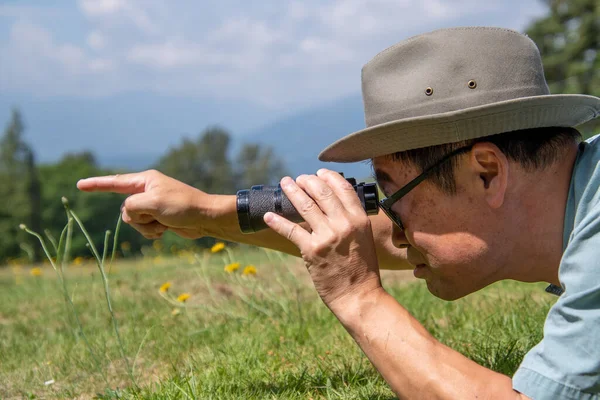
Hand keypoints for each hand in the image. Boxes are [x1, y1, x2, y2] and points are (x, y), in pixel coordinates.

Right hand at [77, 170, 217, 239]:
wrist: (205, 218)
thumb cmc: (182, 206)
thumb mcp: (152, 203)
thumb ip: (132, 206)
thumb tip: (129, 214)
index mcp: (145, 180)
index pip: (115, 182)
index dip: (96, 185)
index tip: (79, 185)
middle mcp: (147, 191)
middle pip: (126, 209)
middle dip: (138, 218)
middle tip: (158, 215)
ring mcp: (152, 206)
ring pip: (133, 222)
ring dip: (146, 227)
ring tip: (164, 223)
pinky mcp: (158, 219)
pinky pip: (144, 229)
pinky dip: (153, 233)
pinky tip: (166, 230)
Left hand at [264, 169, 382, 311]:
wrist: (359, 296)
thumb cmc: (363, 270)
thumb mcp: (364, 239)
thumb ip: (352, 222)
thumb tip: (334, 207)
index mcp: (359, 219)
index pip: (343, 188)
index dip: (328, 177)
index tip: (319, 173)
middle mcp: (344, 224)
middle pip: (321, 192)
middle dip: (307, 181)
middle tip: (298, 178)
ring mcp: (327, 236)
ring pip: (305, 205)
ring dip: (292, 191)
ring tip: (285, 183)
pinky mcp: (311, 250)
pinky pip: (291, 230)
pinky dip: (277, 221)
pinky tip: (268, 215)